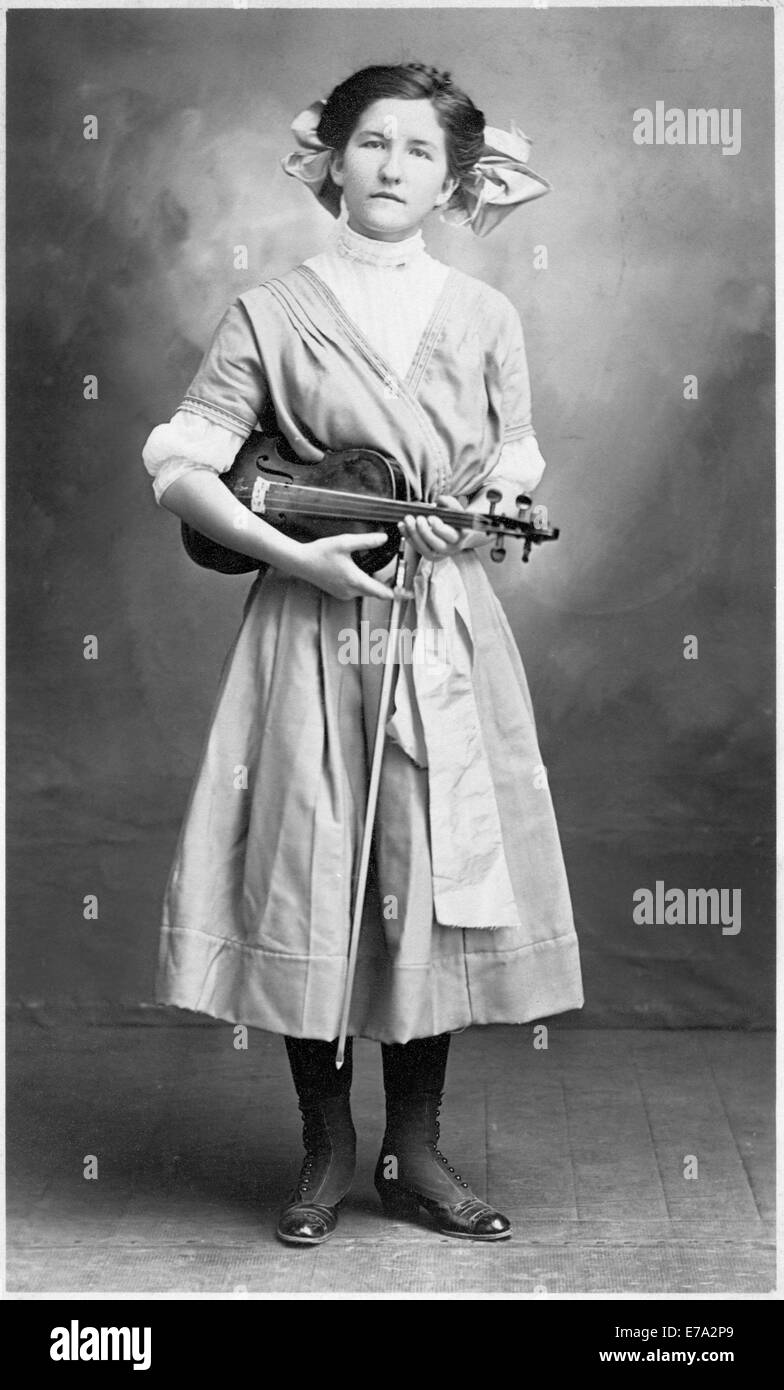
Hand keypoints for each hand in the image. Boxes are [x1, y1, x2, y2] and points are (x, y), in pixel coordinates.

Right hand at [294, 531, 413, 601]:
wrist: (300, 562)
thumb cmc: (320, 552)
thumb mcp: (345, 542)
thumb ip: (366, 541)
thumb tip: (384, 538)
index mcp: (355, 581)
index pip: (383, 593)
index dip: (398, 594)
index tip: (409, 594)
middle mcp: (351, 591)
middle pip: (377, 592)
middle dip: (389, 585)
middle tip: (400, 576)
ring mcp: (344, 594)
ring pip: (367, 591)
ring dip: (376, 584)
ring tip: (386, 574)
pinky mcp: (339, 592)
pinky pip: (358, 590)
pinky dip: (365, 584)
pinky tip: (365, 572)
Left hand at [397, 495, 472, 561]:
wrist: (455, 535)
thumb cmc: (455, 521)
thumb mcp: (456, 511)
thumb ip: (451, 503)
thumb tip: (440, 499)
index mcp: (459, 537)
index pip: (449, 535)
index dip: (439, 528)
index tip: (430, 518)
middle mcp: (449, 549)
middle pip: (436, 544)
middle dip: (424, 531)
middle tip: (418, 518)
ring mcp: (438, 554)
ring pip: (424, 548)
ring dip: (413, 533)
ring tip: (407, 519)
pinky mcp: (427, 554)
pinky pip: (416, 547)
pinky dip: (407, 536)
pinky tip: (401, 525)